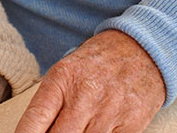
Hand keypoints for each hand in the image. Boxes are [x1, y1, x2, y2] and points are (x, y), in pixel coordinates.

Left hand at [14, 30, 164, 132]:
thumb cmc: (98, 62)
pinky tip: (94, 129)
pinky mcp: (131, 125)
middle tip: (55, 131)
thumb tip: (34, 130)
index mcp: (62, 79)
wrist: (142, 50)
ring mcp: (109, 112)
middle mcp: (84, 96)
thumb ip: (50, 102)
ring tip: (75, 128)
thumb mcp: (65, 71)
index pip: (35, 119)